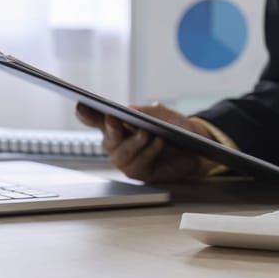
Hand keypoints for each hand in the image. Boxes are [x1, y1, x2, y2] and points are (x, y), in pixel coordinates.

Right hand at [75, 102, 217, 181]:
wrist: (198, 148)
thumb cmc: (177, 128)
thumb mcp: (165, 115)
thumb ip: (148, 111)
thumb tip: (129, 109)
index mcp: (119, 125)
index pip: (97, 119)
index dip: (87, 114)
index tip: (81, 104)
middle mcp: (118, 144)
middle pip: (106, 138)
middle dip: (110, 128)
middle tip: (114, 118)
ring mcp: (127, 160)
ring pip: (120, 153)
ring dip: (134, 141)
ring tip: (147, 132)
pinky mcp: (139, 173)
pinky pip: (137, 164)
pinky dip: (148, 152)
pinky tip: (158, 142)